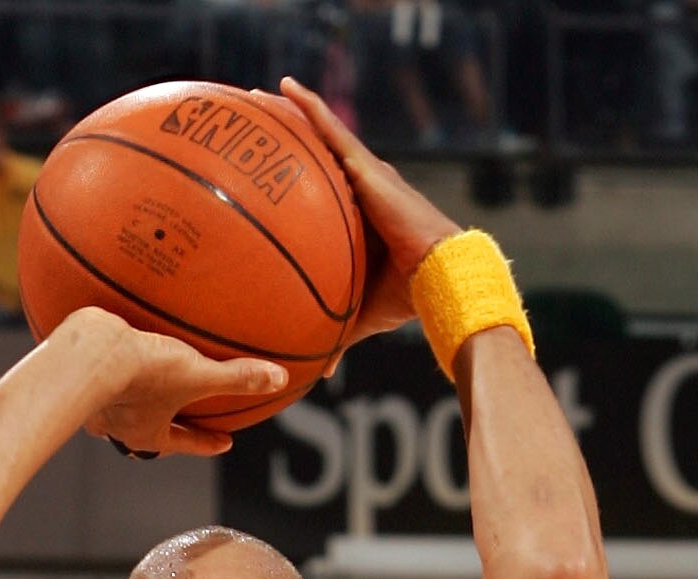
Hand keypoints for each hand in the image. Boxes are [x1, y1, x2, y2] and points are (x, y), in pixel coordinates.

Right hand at [61, 308, 285, 456]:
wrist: (87, 353)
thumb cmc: (143, 373)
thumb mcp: (197, 374)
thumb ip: (237, 378)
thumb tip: (278, 379)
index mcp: (147, 435)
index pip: (183, 444)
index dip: (206, 443)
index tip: (225, 441)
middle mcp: (118, 428)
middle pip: (148, 432)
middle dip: (165, 424)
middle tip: (181, 415)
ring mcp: (94, 405)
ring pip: (119, 407)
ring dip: (133, 397)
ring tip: (143, 381)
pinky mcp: (75, 376)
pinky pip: (96, 376)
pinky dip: (107, 367)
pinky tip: (110, 347)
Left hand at [278, 79, 459, 343]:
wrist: (442, 277)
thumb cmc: (410, 298)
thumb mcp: (362, 315)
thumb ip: (337, 333)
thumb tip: (317, 371)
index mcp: (366, 218)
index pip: (328, 192)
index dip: (302, 179)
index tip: (273, 174)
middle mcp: (365, 188)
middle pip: (320, 154)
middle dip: (290, 137)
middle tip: (255, 123)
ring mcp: (367, 173)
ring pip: (323, 133)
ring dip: (293, 113)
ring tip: (260, 94)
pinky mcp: (368, 166)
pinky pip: (331, 129)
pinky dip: (308, 108)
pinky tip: (284, 89)